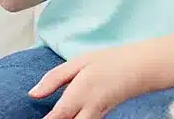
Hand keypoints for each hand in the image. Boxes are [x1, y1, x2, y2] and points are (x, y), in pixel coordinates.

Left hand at [28, 43, 166, 118]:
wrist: (140, 69)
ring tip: (52, 116)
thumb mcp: (79, 62)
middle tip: (42, 118)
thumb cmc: (109, 61)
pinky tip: (66, 117)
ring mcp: (95, 118)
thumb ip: (54, 78)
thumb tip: (32, 94)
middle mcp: (87, 111)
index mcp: (79, 94)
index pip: (55, 118)